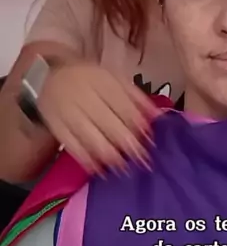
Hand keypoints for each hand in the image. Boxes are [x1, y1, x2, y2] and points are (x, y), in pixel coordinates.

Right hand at [38, 63, 158, 172]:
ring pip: (91, 137)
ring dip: (110, 155)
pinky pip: (72, 145)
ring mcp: (69, 113)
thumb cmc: (90, 80)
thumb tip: (158, 116)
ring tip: (124, 168)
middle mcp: (85, 97)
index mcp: (102, 82)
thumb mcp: (114, 78)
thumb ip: (136, 96)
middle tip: (143, 160)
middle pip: (109, 123)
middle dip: (128, 144)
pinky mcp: (57, 127)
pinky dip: (86, 159)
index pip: (123, 105)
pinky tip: (100, 169)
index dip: (138, 124)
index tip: (151, 140)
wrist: (50, 76)